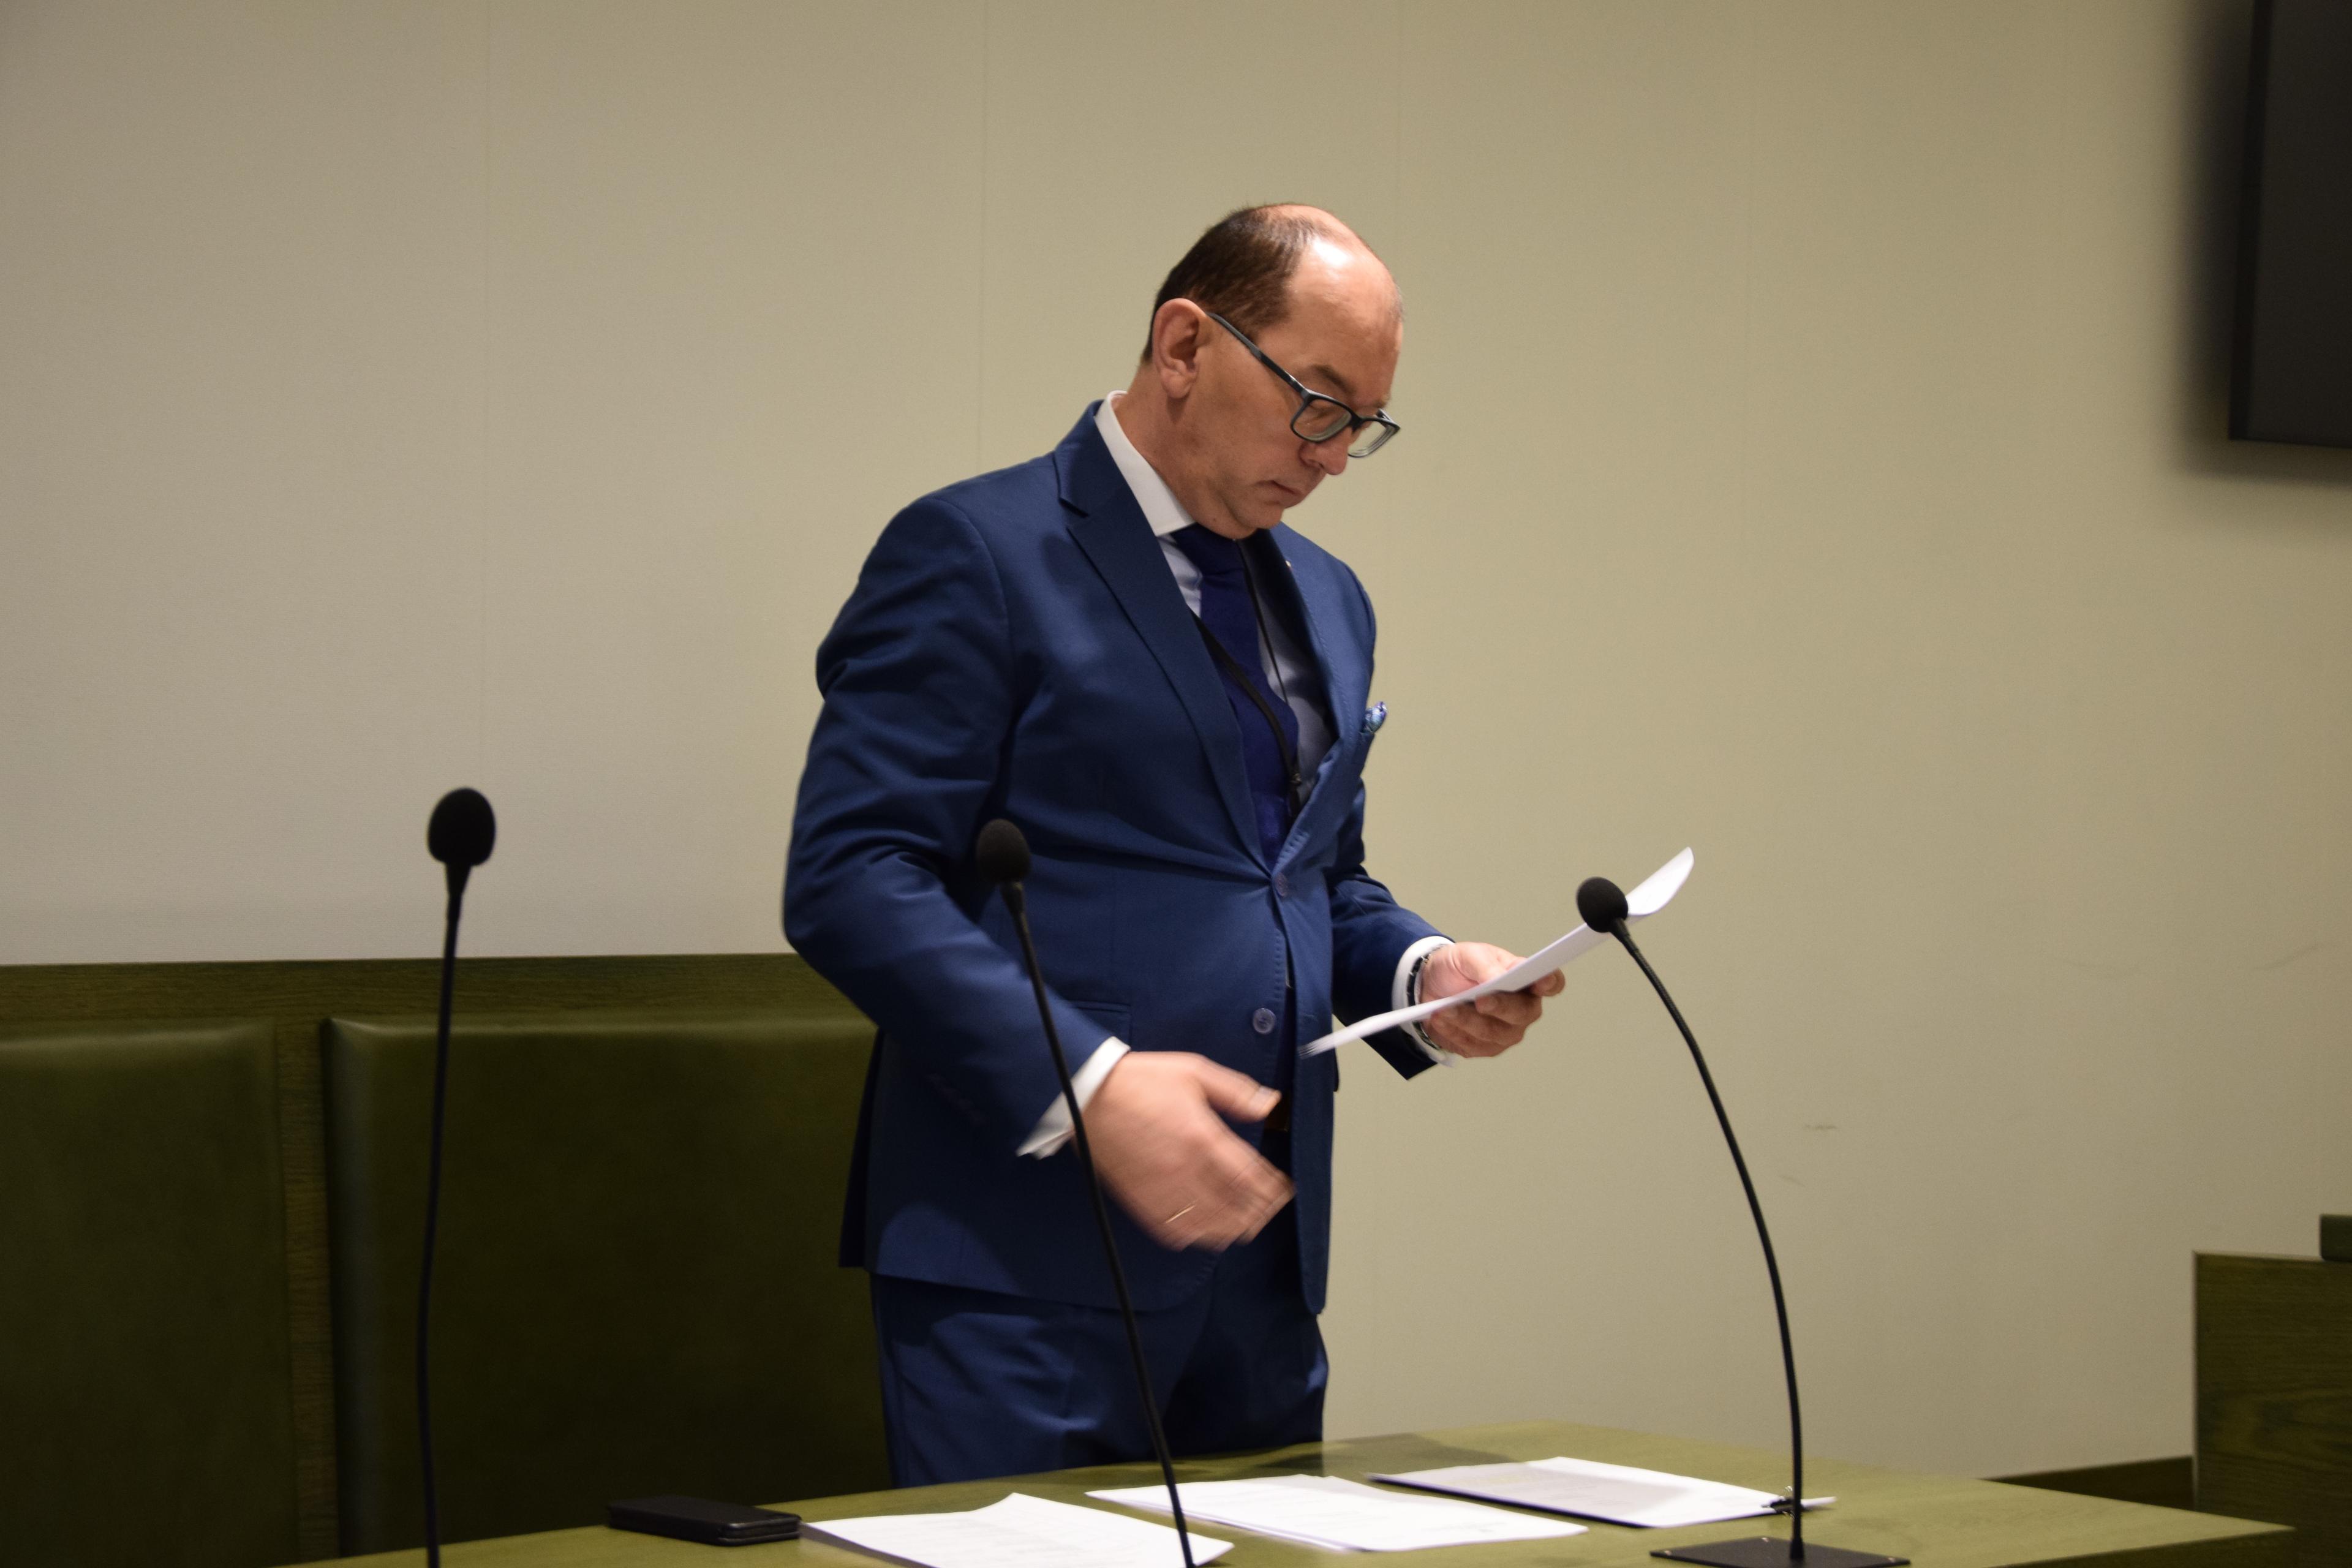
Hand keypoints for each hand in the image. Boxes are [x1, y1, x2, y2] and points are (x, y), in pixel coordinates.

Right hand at [1084, 1052, 1293, 1251]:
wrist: (1087, 1094)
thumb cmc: (1140, 1080)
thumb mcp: (1194, 1071)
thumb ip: (1235, 1091)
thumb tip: (1269, 1104)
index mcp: (1202, 1136)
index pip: (1249, 1175)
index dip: (1271, 1188)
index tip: (1283, 1190)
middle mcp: (1185, 1168)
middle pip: (1233, 1205)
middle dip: (1258, 1211)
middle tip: (1270, 1210)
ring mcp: (1161, 1188)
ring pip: (1207, 1223)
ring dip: (1233, 1229)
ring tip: (1247, 1227)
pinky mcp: (1139, 1198)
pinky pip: (1173, 1229)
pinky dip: (1195, 1235)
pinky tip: (1206, 1233)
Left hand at [1419, 941, 1562, 1057]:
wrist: (1432, 986)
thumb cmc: (1459, 968)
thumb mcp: (1468, 955)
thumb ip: (1485, 965)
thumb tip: (1498, 980)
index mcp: (1526, 980)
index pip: (1551, 983)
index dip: (1550, 983)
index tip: (1542, 980)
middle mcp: (1523, 1009)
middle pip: (1523, 1014)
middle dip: (1500, 1007)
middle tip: (1480, 999)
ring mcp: (1507, 1032)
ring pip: (1493, 1033)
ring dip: (1466, 1021)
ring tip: (1443, 1009)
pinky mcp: (1486, 1048)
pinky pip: (1472, 1045)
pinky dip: (1453, 1032)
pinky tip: (1439, 1019)